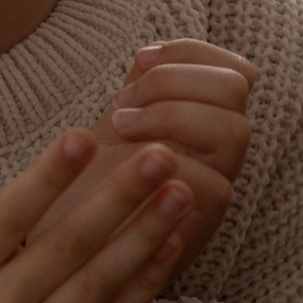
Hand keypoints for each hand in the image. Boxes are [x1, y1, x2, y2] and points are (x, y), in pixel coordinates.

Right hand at [0, 126, 191, 302]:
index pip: (6, 218)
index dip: (45, 179)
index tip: (83, 137)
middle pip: (66, 245)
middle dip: (117, 197)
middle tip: (161, 155)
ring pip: (99, 281)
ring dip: (145, 234)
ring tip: (182, 192)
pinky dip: (145, 283)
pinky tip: (174, 243)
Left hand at [101, 42, 253, 256]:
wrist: (66, 251)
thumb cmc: (87, 187)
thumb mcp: (114, 127)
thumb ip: (140, 92)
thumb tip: (149, 56)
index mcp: (205, 120)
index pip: (233, 67)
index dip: (188, 52)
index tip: (138, 61)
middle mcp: (219, 150)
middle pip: (236, 86)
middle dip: (174, 81)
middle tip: (123, 106)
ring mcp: (217, 184)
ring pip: (234, 129)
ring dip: (173, 117)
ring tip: (121, 129)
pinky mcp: (205, 224)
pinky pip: (213, 185)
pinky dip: (169, 168)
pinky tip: (129, 172)